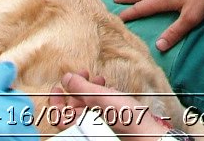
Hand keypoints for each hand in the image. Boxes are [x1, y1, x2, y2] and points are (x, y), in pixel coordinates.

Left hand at [48, 74, 166, 140]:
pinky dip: (101, 96)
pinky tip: (110, 88)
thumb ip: (82, 87)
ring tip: (99, 78)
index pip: (59, 117)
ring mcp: (100, 125)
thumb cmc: (125, 117)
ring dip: (91, 89)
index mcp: (81, 125)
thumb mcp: (101, 97)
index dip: (55, 101)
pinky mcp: (111, 121)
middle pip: (74, 108)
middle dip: (78, 88)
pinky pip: (100, 108)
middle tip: (83, 73)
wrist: (148, 130)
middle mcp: (88, 127)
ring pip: (88, 106)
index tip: (58, 87)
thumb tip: (66, 78)